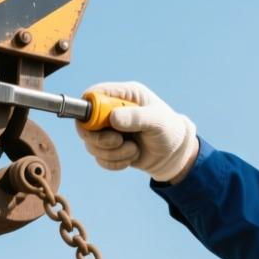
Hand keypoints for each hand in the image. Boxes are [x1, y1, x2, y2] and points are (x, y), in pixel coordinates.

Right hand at [75, 81, 197, 181]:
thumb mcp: (157, 121)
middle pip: (84, 123)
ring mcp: (108, 130)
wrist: (173, 154)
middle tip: (118, 141)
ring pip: (91, 144)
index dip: (90, 110)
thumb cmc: (169, 130)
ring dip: (111, 153)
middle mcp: (112, 111)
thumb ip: (137, 117)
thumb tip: (113, 118)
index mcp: (124, 95)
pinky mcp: (109, 148)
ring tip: (133, 151)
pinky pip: (99, 158)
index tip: (104, 124)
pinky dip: (114, 162)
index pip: (94, 95)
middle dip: (99, 138)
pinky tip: (131, 158)